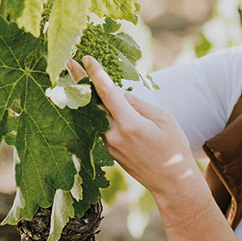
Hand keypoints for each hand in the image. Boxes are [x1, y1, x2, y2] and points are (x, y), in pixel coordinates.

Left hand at [67, 56, 202, 197]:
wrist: (171, 182)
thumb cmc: (173, 147)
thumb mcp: (164, 118)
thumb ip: (138, 103)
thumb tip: (119, 94)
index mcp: (130, 124)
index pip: (108, 93)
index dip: (96, 74)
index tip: (85, 58)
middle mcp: (114, 135)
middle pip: (92, 103)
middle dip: (79, 81)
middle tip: (68, 62)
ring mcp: (109, 145)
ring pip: (94, 116)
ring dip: (86, 96)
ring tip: (77, 76)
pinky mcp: (109, 151)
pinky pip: (100, 126)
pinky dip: (96, 112)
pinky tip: (94, 101)